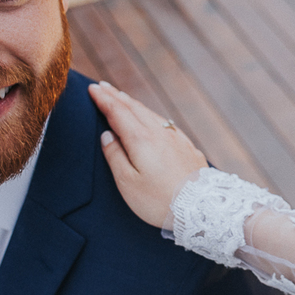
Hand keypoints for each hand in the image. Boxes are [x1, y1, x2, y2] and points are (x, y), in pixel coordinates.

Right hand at [88, 82, 208, 228]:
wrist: (201, 207)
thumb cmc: (158, 200)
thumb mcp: (128, 183)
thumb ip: (115, 156)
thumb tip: (107, 135)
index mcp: (141, 139)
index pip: (118, 112)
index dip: (103, 100)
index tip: (92, 88)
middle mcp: (159, 133)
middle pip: (134, 108)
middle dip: (116, 96)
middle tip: (102, 87)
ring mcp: (176, 138)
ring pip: (151, 114)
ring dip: (134, 104)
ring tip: (122, 98)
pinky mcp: (187, 146)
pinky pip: (165, 123)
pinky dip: (152, 115)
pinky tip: (151, 118)